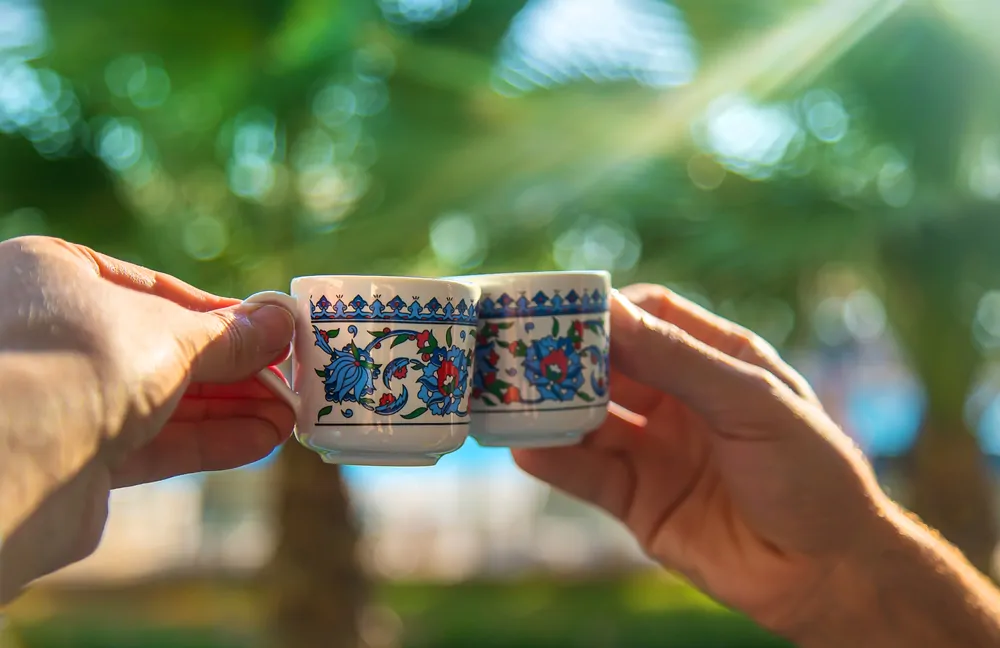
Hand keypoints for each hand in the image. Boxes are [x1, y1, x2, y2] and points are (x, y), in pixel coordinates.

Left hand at [0, 236, 294, 598]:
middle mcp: (50, 335)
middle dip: (233, 369)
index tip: (271, 331)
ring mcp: (59, 399)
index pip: (152, 290)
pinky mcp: (72, 460)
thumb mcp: (174, 335)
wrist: (12, 462)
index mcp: (54, 276)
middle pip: (162, 350)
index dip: (219, 314)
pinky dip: (206, 440)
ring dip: (230, 408)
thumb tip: (282, 322)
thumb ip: (230, 336)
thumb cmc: (86, 361)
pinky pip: (150, 443)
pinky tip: (259, 440)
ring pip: (160, 400)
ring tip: (288, 416)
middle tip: (289, 379)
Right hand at [513, 284, 893, 640]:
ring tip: (506, 399)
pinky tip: (525, 450)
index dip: (608, 311)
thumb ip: (679, 360)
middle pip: (609, 368)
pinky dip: (555, 462)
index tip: (561, 308)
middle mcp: (680, 401)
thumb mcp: (751, 402)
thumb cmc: (811, 473)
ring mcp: (656, 451)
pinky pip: (588, 475)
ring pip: (590, 422)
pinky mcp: (638, 501)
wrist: (827, 575)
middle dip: (565, 360)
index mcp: (717, 362)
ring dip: (550, 411)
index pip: (651, 318)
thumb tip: (611, 314)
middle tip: (517, 350)